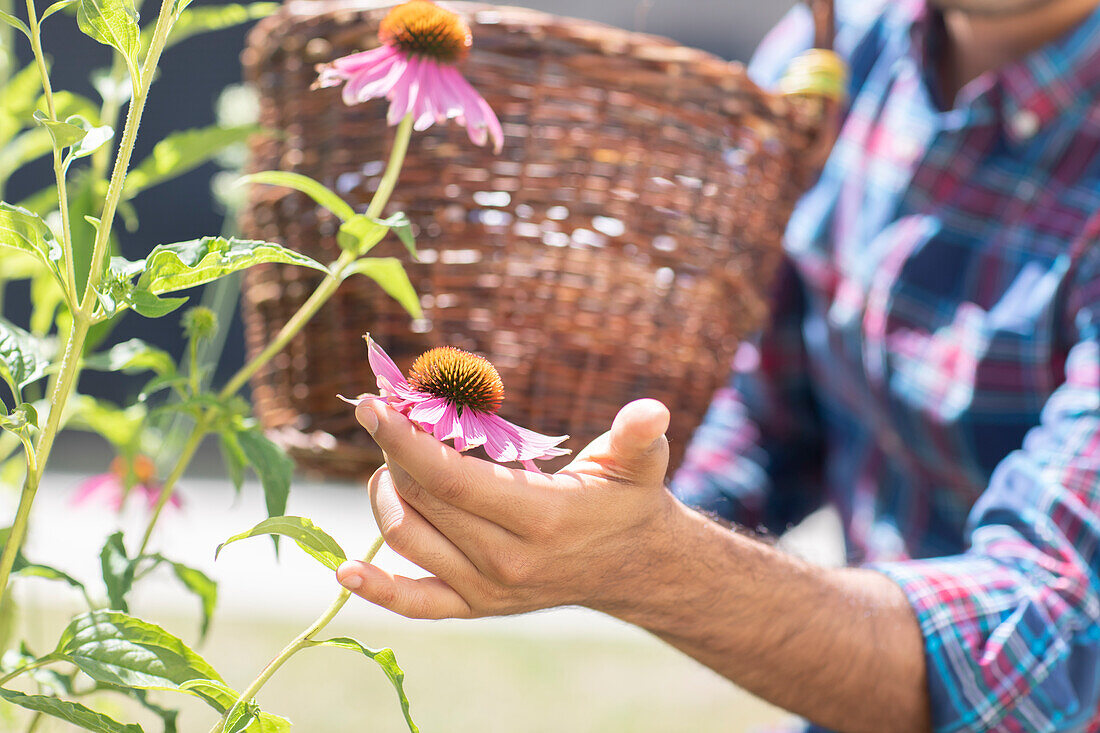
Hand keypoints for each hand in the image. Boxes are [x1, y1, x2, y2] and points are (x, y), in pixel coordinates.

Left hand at [336, 398, 684, 618]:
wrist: (631, 566)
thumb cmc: (626, 500)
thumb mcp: (639, 463)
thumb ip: (639, 435)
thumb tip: (650, 410)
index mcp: (541, 518)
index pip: (452, 479)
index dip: (406, 441)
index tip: (373, 405)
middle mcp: (507, 560)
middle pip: (422, 500)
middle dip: (394, 451)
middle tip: (388, 413)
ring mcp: (487, 589)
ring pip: (407, 539)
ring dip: (386, 493)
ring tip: (393, 458)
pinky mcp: (475, 607)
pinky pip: (415, 604)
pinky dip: (377, 589)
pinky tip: (344, 569)